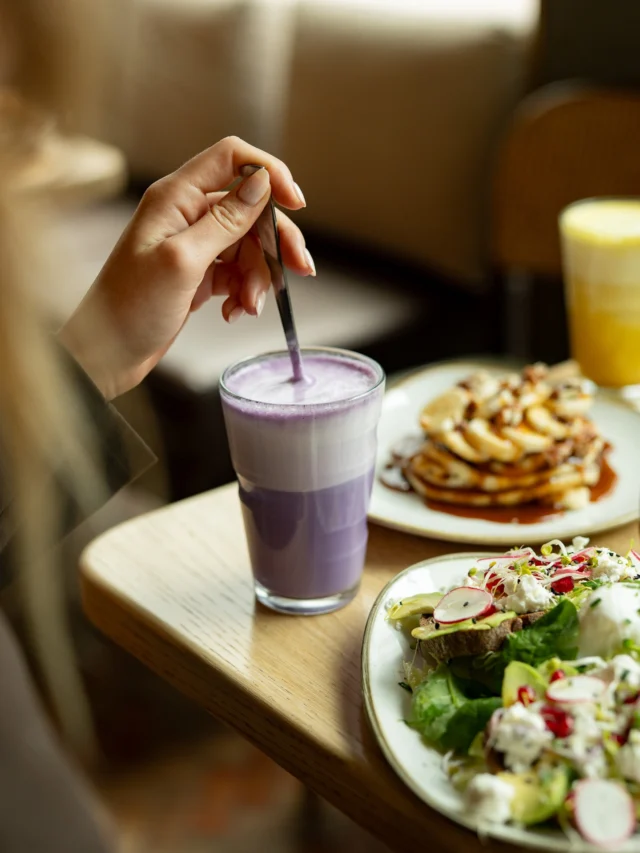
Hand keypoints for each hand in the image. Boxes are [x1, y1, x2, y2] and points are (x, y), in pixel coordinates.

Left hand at [59, 137, 313, 399]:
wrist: (107, 353)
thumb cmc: (129, 308)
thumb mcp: (183, 261)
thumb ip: (225, 221)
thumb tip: (262, 183)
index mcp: (176, 197)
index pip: (232, 160)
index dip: (269, 174)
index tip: (296, 204)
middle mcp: (186, 214)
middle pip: (250, 209)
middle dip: (276, 241)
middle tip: (299, 269)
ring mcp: (193, 244)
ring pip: (248, 246)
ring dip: (259, 277)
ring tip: (250, 306)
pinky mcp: (198, 273)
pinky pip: (237, 272)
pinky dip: (243, 292)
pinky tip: (235, 312)